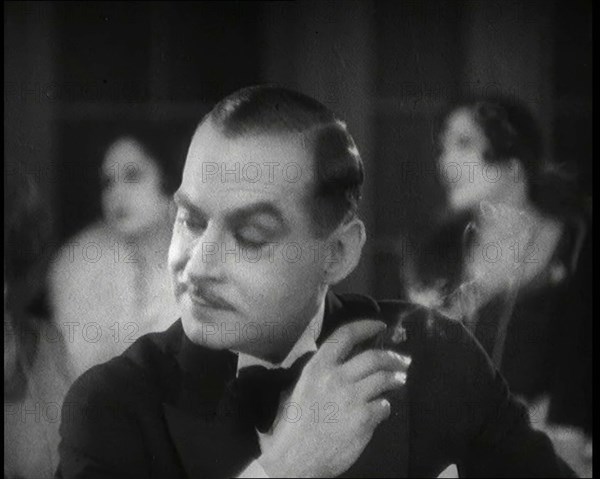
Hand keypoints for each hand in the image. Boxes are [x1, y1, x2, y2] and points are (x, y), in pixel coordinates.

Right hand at [259, 320, 410, 476]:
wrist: (295, 458)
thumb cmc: (297, 424)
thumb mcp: (303, 387)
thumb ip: (324, 372)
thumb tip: (348, 361)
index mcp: (317, 367)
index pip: (346, 335)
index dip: (366, 326)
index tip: (380, 326)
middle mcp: (335, 378)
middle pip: (373, 357)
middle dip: (393, 357)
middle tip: (403, 360)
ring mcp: (351, 398)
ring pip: (384, 379)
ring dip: (396, 378)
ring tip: (400, 380)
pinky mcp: (363, 419)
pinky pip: (384, 406)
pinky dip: (386, 406)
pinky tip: (382, 408)